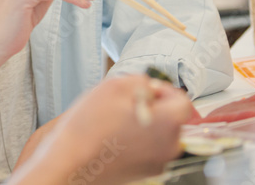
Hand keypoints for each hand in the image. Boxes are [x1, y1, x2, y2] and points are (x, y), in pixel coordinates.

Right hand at [13, 75, 191, 184]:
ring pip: (158, 134)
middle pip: (171, 119)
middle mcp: (169, 146)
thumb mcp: (114, 86)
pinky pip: (148, 149)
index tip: (146, 90)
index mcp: (168, 123)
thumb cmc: (90, 127)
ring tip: (114, 122)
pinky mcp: (144, 173)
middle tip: (124, 105)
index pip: (182, 101)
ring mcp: (158, 163)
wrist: (72, 162)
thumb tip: (151, 88)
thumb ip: (142, 81)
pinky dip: (135, 141)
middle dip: (152, 108)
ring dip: (143, 124)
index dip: (164, 90)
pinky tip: (113, 137)